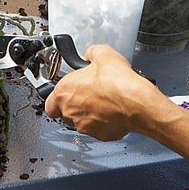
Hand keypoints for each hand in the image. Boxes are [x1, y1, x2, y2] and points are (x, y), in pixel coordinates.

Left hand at [45, 44, 159, 140]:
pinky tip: (114, 112)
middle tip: (90, 95)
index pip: (49, 103)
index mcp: (64, 92)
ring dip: (90, 114)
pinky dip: (105, 123)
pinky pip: (99, 129)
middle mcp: (71, 111)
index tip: (66, 94)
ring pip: (82, 122)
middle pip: (66, 112)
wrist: (139, 104)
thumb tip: (91, 54)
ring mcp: (85, 126)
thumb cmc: (118, 83)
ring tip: (105, 102)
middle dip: (77, 104)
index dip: (57, 98)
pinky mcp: (101, 136)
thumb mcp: (102, 54)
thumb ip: (91, 53)